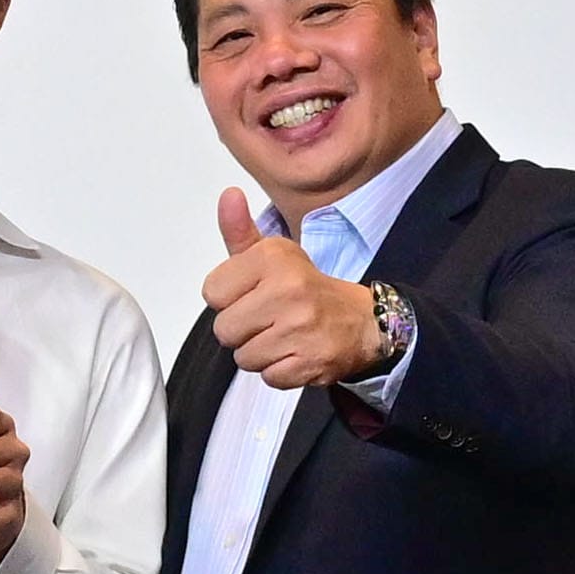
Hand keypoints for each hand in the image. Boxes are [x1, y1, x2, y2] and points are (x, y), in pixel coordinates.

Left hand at [200, 188, 390, 391]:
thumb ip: (241, 232)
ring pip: (244, 357)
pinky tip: (295, 353)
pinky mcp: (312, 362)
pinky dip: (279, 371)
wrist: (362, 322)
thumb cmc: (305, 288)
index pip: (212, 292)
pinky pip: (268, 377)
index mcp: (273, 258)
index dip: (228, 298)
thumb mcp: (273, 254)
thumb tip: (228, 196)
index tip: (253, 294)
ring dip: (259, 352)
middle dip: (242, 329)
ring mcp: (301, 328)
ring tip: (282, 336)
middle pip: (224, 329)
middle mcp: (288, 289)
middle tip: (268, 319)